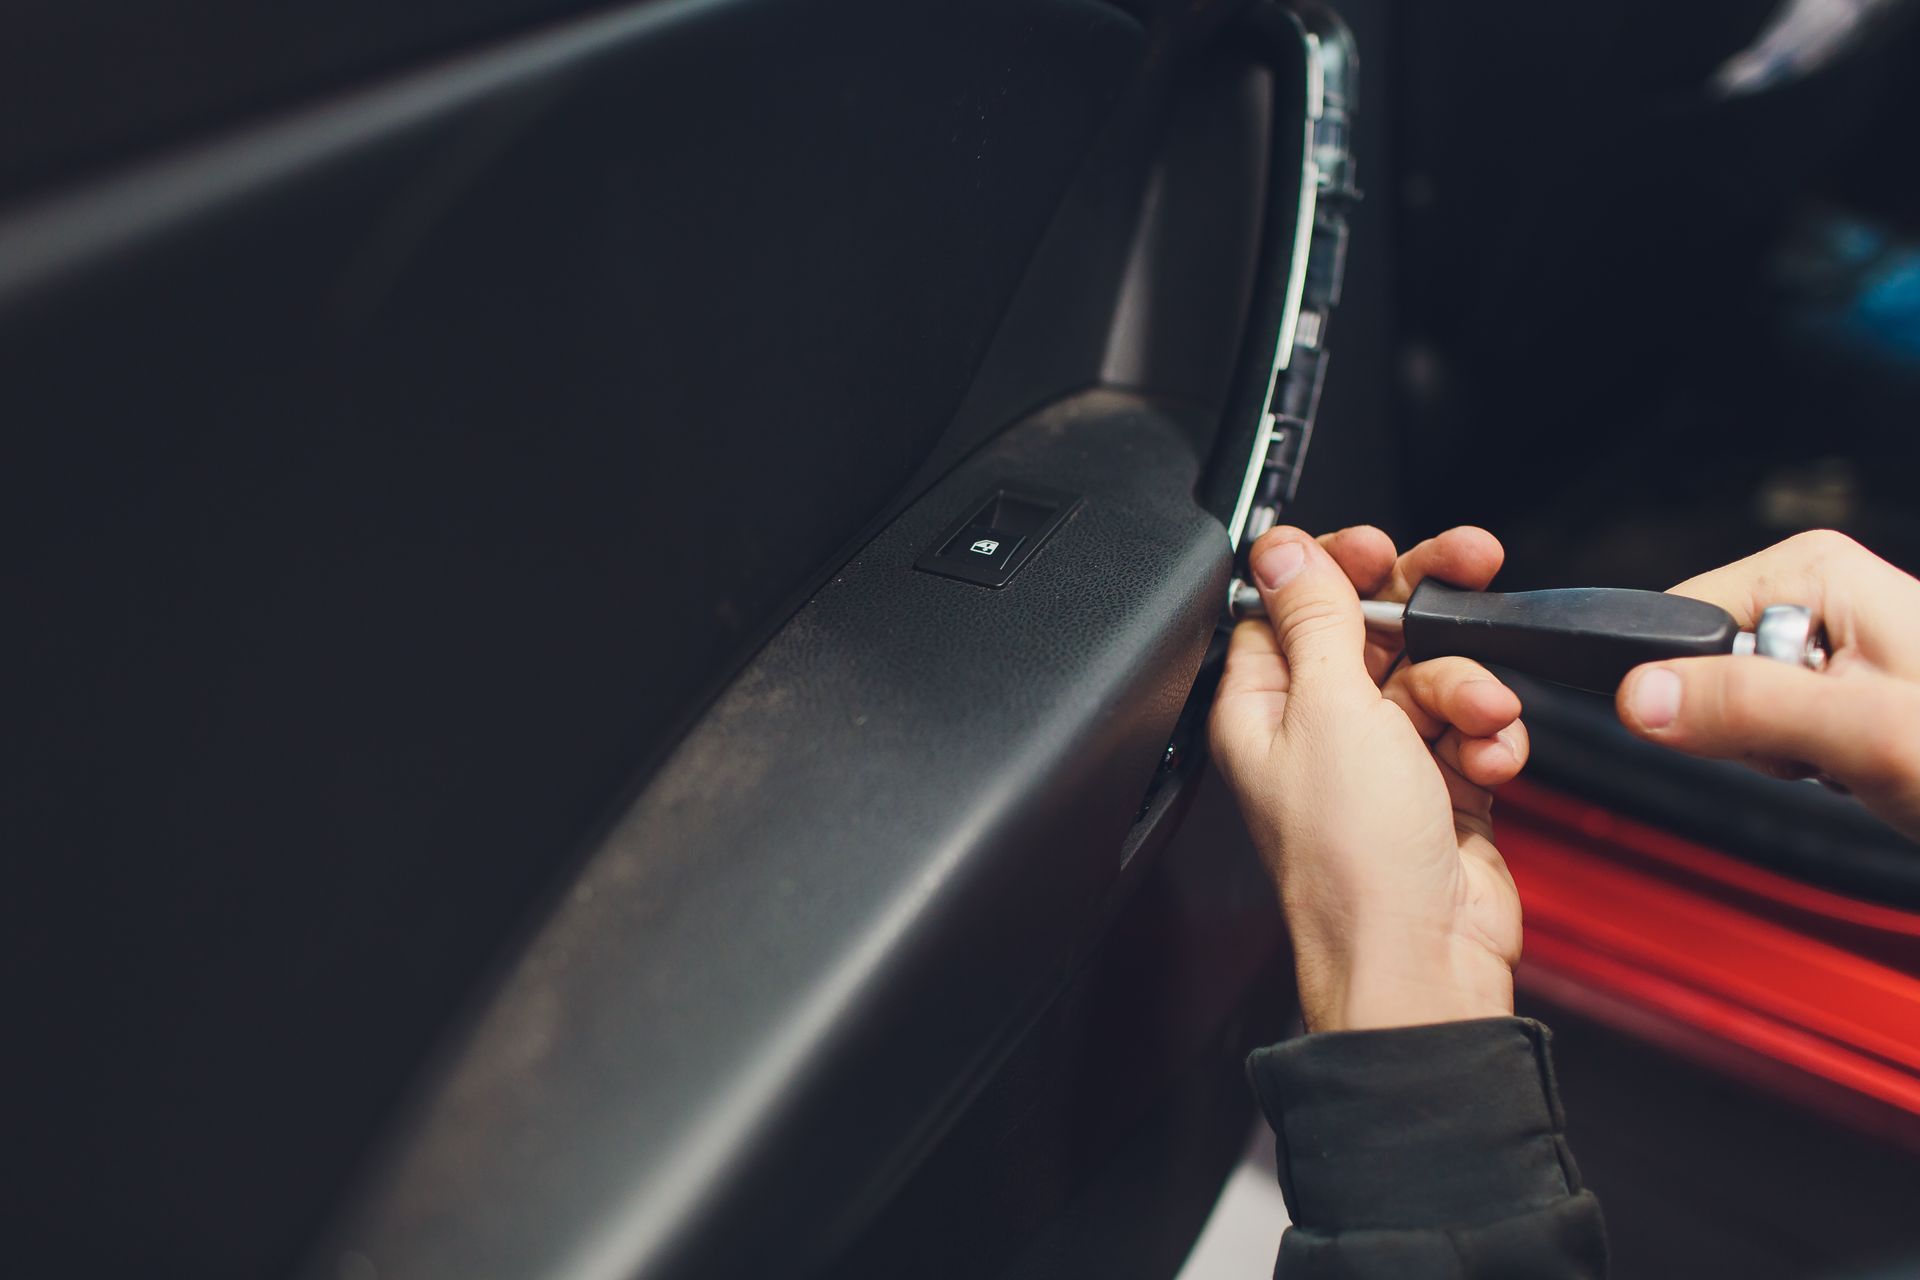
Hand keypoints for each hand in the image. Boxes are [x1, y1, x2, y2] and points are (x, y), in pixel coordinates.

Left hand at [1210, 525, 1528, 1032]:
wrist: (1424, 959)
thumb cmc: (1355, 862)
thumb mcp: (1331, 711)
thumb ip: (1313, 619)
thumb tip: (1280, 551)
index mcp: (1262, 708)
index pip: (1288, 606)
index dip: (1334, 567)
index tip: (1377, 549)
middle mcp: (1315, 730)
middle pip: (1369, 629)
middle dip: (1424, 604)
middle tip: (1469, 566)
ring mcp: (1379, 760)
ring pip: (1432, 675)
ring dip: (1467, 686)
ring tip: (1481, 717)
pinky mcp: (1438, 788)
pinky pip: (1471, 727)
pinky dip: (1490, 737)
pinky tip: (1493, 758)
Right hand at [1618, 529, 1919, 838]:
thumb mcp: (1867, 735)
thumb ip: (1750, 708)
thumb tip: (1640, 696)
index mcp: (1813, 572)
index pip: (1679, 623)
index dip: (1696, 690)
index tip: (1762, 729)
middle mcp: (1817, 597)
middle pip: (1702, 668)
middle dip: (1745, 729)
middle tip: (1824, 753)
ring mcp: (1830, 645)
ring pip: (1735, 708)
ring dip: (1780, 753)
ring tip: (1852, 762)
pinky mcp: (1839, 691)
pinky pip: (1773, 732)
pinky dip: (1804, 764)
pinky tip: (1854, 768)